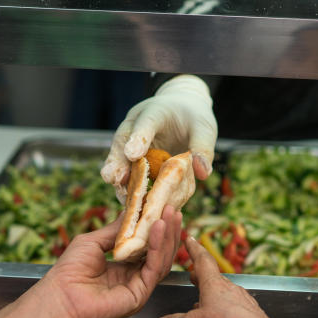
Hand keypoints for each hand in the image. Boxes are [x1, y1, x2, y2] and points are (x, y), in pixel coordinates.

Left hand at [33, 206, 181, 317]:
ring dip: (167, 236)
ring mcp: (138, 287)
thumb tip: (131, 211)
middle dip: (168, 230)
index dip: (155, 228)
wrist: (59, 297)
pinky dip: (158, 247)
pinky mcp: (140, 295)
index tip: (163, 207)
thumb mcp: (93, 242)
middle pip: (158, 253)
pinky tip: (158, 228)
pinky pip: (154, 268)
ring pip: (161, 260)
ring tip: (170, 214)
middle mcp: (133, 278)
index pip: (146, 247)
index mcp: (122, 268)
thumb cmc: (69, 271)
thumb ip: (116, 230)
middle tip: (173, 208)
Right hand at [101, 75, 217, 199]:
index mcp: (157, 111)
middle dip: (117, 161)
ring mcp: (130, 142)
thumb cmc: (193, 120)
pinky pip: (127, 173)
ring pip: (119, 158)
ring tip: (120, 197)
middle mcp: (136, 125)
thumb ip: (202, 148)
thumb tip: (202, 174)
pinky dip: (129, 189)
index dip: (139, 137)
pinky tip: (131, 205)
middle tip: (113, 178)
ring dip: (118, 179)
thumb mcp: (204, 129)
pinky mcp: (130, 158)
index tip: (132, 154)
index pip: (147, 122)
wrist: (183, 114)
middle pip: (122, 141)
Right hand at [155, 236, 300, 317]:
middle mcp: (230, 288)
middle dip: (201, 277)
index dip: (194, 249)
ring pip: (223, 294)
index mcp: (214, 284)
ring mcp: (242, 301)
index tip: (190, 239)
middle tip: (192, 275)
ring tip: (200, 304)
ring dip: (211, 296)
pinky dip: (222, 310)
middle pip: (213, 278)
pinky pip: (233, 308)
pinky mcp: (251, 315)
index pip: (202, 260)